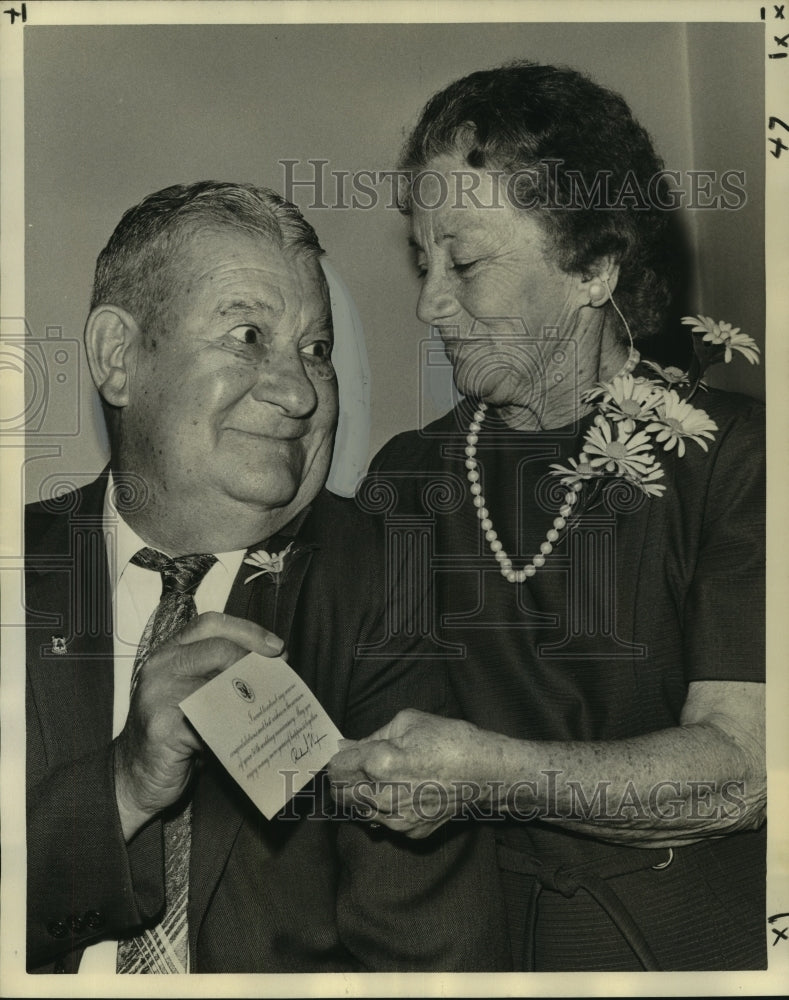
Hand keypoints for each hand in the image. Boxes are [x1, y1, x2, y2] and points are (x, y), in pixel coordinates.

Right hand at [114, 611, 283, 839]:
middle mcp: (160, 666)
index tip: (277, 647)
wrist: (136, 775)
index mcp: (170, 652)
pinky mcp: (162, 728)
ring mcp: (157, 696)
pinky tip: (248, 737)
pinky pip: (210, 724)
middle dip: (255, 663)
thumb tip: (274, 662)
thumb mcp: (195, 692)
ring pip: (217, 685)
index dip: (248, 631)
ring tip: (270, 708)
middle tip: (278, 680)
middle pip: (218, 649)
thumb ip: (222, 672)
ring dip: (251, 697)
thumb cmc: (176, 730)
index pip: (211, 624)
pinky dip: (234, 730)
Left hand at [328, 708, 499, 837]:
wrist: (486, 772)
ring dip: (361, 796)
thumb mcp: (407, 722)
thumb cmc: (450, 740)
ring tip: (382, 779)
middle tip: (355, 767)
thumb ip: (370, 736)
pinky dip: (384, 809)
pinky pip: (383, 823)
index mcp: (379, 763)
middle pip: (341, 794)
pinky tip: (401, 792)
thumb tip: (345, 746)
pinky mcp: (411, 832)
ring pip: (359, 811)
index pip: (336, 768)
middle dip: (343, 780)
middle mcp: (383, 796)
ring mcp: (397, 819)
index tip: (343, 755)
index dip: (337, 759)